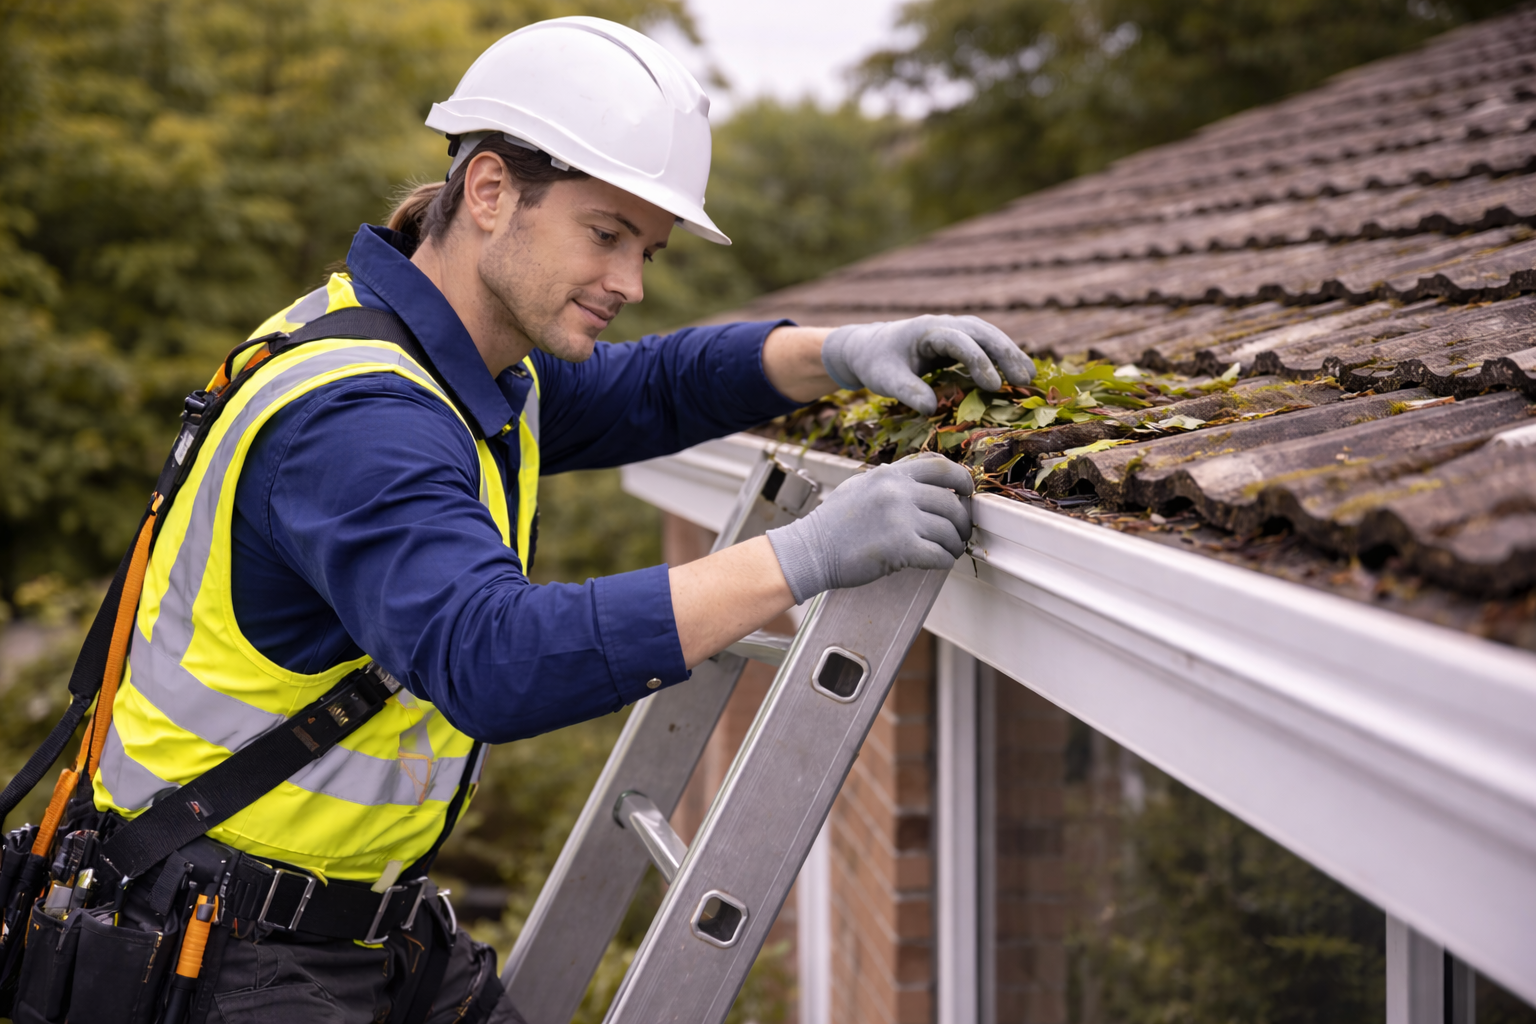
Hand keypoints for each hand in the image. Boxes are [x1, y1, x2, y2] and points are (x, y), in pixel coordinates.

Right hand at [766, 454, 974, 603]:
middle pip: (951, 502)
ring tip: (950, 550)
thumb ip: (889, 479)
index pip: (940, 466)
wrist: (810, 550)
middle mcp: (897, 491)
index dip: (961, 478)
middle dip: (962, 520)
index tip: (967, 492)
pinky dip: (944, 561)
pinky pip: (939, 554)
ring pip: (949, 531)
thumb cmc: (832, 523)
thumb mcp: (860, 486)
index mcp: (889, 474)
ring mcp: (900, 518)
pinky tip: (939, 562)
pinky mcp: (901, 547)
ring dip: (954, 544)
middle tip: (960, 532)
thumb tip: (919, 482)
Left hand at [821, 314, 1035, 414]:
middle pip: (982, 333)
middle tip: (1024, 379)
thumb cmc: (878, 363)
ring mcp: (954, 329)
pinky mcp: (960, 339)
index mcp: (927, 330)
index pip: (959, 341)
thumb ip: (907, 392)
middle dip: (1004, 354)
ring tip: (1030, 376)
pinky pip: (986, 343)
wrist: (871, 347)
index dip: (978, 361)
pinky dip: (1003, 354)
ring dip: (1010, 352)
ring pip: (989, 334)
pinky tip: (1019, 372)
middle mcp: (945, 324)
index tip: (993, 386)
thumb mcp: (885, 380)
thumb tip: (932, 409)